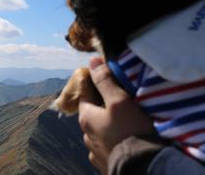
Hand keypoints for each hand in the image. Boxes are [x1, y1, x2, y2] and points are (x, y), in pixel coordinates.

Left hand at [78, 57, 154, 174]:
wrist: (142, 168)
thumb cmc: (130, 132)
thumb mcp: (118, 101)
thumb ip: (105, 81)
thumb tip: (92, 61)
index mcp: (86, 117)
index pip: (84, 92)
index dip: (92, 80)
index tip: (101, 72)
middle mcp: (86, 134)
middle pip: (91, 111)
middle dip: (101, 103)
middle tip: (117, 96)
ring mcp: (94, 150)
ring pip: (99, 130)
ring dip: (107, 123)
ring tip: (123, 119)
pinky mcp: (105, 162)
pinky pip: (106, 145)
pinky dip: (112, 138)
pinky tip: (122, 138)